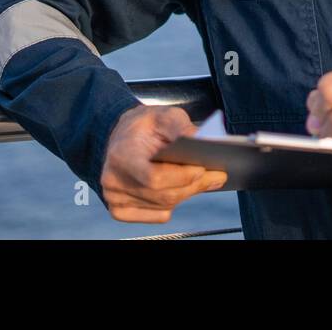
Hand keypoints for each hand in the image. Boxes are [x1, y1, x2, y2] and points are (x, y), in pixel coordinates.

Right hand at [99, 104, 228, 222]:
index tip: (203, 168)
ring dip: (188, 193)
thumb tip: (204, 142)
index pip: (154, 178)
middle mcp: (113, 181)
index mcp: (121, 156)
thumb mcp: (163, 115)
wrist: (120, 137)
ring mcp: (115, 199)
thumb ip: (182, 126)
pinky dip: (173, 204)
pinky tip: (180, 188)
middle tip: (217, 176)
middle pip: (163, 195)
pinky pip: (157, 215)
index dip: (182, 176)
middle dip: (194, 186)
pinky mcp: (120, 210)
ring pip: (164, 205)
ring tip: (206, 180)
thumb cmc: (142, 126)